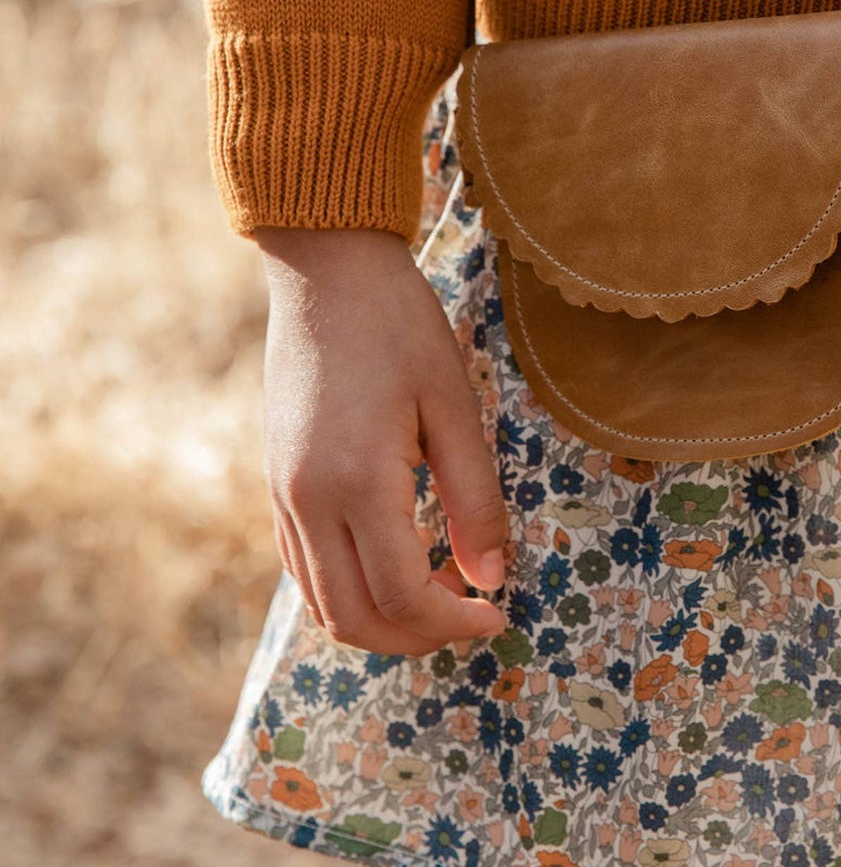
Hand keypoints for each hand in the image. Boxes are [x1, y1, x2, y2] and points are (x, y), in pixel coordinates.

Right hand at [254, 225, 508, 655]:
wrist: (326, 272)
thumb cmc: (400, 326)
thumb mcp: (453, 406)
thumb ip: (474, 498)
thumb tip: (492, 577)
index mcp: (357, 482)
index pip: (403, 596)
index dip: (455, 622)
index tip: (498, 613)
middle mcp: (307, 502)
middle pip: (355, 619)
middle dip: (419, 636)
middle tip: (473, 612)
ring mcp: (282, 496)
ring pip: (323, 604)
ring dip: (383, 619)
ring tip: (443, 586)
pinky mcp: (275, 484)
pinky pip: (305, 568)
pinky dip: (350, 588)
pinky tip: (399, 559)